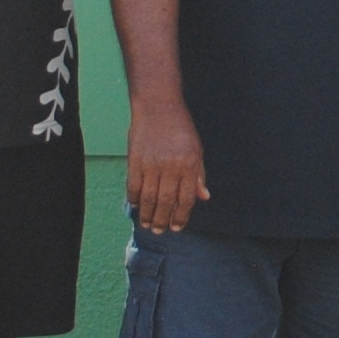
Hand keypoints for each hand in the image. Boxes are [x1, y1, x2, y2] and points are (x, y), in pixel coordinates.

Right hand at [125, 99, 207, 229]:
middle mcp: (171, 167)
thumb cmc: (181, 128)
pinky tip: (136, 206)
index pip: (186, 198)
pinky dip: (135, 199)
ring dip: (148, 214)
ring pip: (149, 197)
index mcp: (188, 165)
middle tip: (159, 231)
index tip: (177, 227)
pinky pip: (134, 186)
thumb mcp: (197, 149)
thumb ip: (199, 175)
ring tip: (147, 224)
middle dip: (163, 220)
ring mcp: (151, 164)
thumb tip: (204, 197)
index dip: (182, 216)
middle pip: (166, 201)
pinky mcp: (135, 160)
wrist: (158, 106)